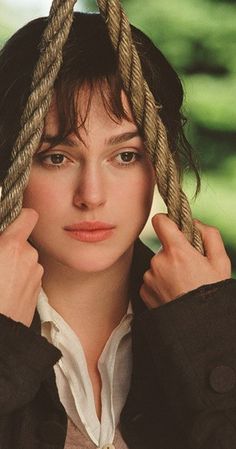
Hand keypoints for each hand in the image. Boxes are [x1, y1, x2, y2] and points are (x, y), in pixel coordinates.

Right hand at [0, 208, 42, 325]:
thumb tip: (2, 239)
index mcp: (13, 246)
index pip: (29, 216)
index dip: (20, 216)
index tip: (11, 220)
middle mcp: (30, 258)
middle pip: (23, 242)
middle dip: (10, 247)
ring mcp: (36, 276)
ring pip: (26, 261)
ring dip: (14, 265)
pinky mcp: (37, 292)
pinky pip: (28, 277)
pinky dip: (18, 280)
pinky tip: (4, 292)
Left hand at [140, 213, 231, 308]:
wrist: (200, 327)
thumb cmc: (212, 293)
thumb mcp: (221, 262)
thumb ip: (210, 235)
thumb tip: (195, 222)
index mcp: (177, 251)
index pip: (160, 221)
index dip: (167, 221)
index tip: (171, 226)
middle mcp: (159, 262)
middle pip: (163, 248)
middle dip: (174, 255)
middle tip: (190, 270)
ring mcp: (149, 278)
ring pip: (157, 265)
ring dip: (167, 271)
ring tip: (182, 286)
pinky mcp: (143, 291)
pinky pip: (151, 280)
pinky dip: (160, 284)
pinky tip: (173, 294)